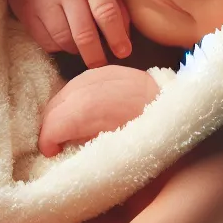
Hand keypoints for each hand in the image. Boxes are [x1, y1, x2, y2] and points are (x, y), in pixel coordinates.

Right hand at [8, 0, 131, 67]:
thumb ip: (118, 12)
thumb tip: (124, 43)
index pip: (106, 10)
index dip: (116, 35)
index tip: (123, 53)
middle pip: (84, 33)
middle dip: (95, 56)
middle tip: (101, 67)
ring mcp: (45, 1)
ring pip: (66, 42)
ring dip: (76, 51)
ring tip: (81, 46)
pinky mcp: (29, 15)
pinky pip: (49, 45)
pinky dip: (59, 48)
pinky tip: (62, 39)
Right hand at [37, 64, 160, 155]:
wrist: (174, 107)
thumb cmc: (148, 137)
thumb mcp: (114, 152)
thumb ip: (83, 147)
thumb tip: (64, 148)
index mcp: (91, 113)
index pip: (54, 124)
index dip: (47, 141)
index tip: (51, 152)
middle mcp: (90, 88)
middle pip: (55, 106)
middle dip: (50, 126)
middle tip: (55, 144)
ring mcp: (99, 75)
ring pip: (64, 92)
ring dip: (60, 111)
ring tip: (66, 129)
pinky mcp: (106, 70)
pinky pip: (78, 84)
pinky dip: (73, 99)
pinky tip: (78, 112)